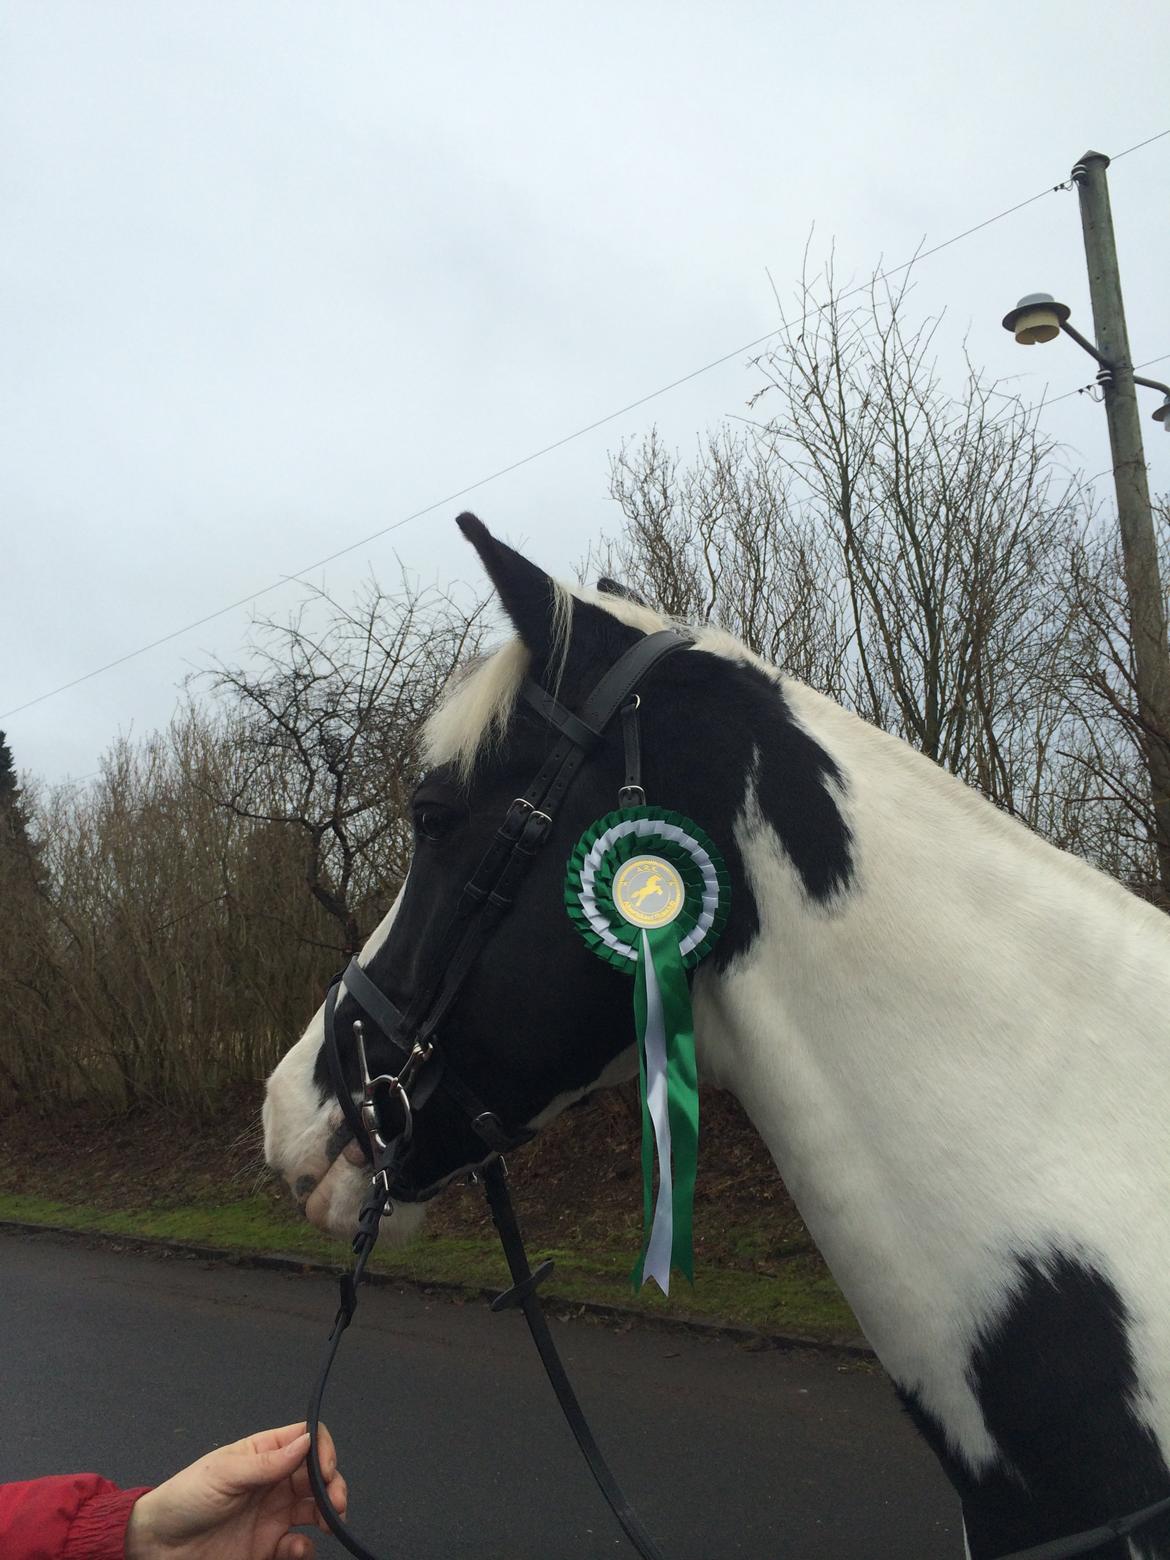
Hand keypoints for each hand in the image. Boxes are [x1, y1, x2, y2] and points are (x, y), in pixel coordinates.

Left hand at [123, 1421, 346, 1559]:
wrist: (158, 1547)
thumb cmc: (184, 1499)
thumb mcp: (224, 1474)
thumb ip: (267, 1462)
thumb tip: (307, 1442)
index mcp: (263, 1454)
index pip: (305, 1439)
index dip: (322, 1450)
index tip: (325, 1470)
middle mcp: (274, 1481)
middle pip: (318, 1475)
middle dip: (333, 1486)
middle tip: (336, 1503)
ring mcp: (273, 1515)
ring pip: (315, 1509)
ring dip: (328, 1515)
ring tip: (328, 1524)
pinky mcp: (267, 1547)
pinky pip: (298, 1545)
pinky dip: (305, 1548)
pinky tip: (296, 1549)